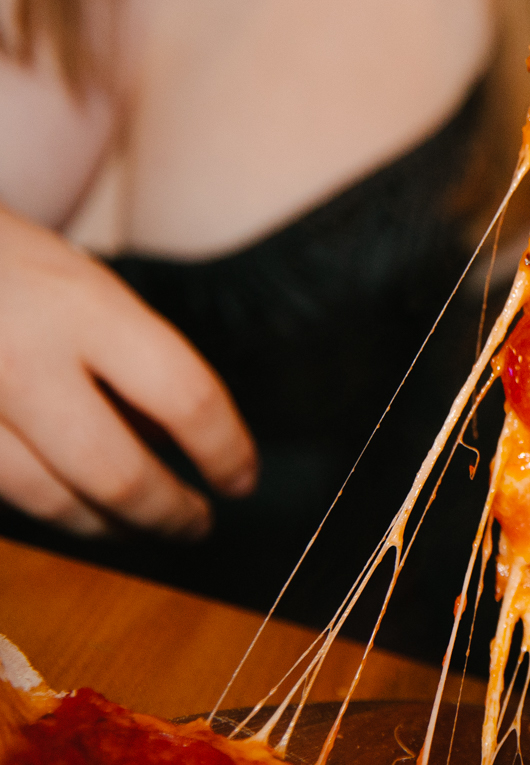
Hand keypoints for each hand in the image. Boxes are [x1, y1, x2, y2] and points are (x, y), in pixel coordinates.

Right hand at [0, 204, 256, 536]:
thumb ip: (130, 358)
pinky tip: (71, 506)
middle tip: (197, 524)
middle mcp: (23, 359)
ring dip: (103, 526)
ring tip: (136, 526)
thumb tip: (171, 442)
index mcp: (82, 307)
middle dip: (167, 511)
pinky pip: (0, 489)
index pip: (184, 395)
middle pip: (114, 471)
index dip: (225, 449)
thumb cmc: (10, 264)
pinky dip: (44, 505)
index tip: (243, 478)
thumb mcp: (85, 286)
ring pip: (45, 500)